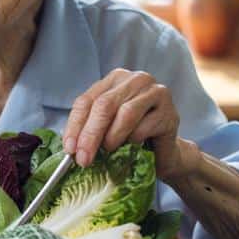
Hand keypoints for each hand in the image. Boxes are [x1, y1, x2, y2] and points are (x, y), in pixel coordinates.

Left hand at [63, 68, 198, 182]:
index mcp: (115, 79)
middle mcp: (135, 80)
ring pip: (126, 113)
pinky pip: (145, 127)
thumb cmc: (131, 139)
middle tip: (83, 159)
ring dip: (113, 137)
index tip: (69, 149)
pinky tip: (135, 146)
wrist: (163, 154)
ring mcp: (155, 93)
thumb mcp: (105, 130)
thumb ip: (89, 129)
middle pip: (104, 105)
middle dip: (90, 135)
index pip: (87, 100)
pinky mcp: (169, 111)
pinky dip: (135, 141)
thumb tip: (71, 147)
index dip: (75, 125)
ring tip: (110, 150)